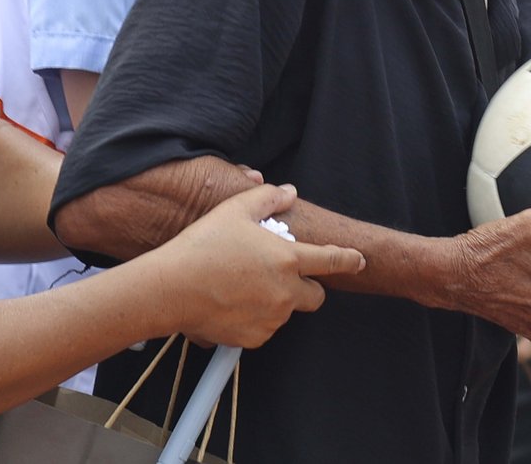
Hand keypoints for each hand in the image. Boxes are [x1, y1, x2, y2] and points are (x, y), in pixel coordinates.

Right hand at [160, 183, 364, 348]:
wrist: (172, 288)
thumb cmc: (202, 246)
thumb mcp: (234, 211)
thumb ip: (267, 198)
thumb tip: (288, 192)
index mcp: (287, 259)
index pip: (331, 260)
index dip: (348, 259)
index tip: (359, 260)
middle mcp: (286, 292)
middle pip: (316, 296)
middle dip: (306, 287)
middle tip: (280, 276)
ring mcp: (271, 318)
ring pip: (286, 312)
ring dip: (275, 301)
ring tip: (241, 286)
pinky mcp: (254, 338)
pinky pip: (264, 328)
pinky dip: (254, 319)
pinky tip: (230, 303)